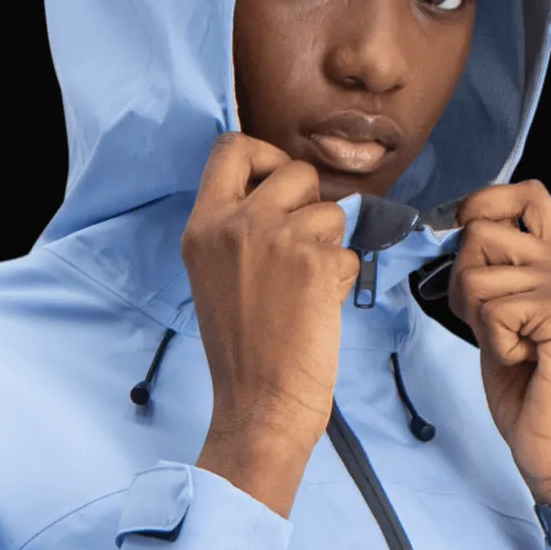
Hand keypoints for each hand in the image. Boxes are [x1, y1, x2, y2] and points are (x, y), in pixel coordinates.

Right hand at [182, 133, 360, 497]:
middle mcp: (235, 224)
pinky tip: (318, 308)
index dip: (264, 156)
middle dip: (311, 203)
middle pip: (294, 170)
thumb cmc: (243, 348)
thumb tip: (288, 191)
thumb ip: (238, 227)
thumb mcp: (215, 273)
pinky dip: (342, 278)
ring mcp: (276, 240)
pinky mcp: (315, 263)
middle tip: (301, 248)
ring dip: (330, 245)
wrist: (259, 402)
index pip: (230, 146)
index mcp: (202, 225)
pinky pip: (348, 250)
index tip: (278, 184)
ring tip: (305, 288)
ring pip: (331, 210)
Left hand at [449, 179, 550, 507]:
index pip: (526, 192)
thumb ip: (490, 271)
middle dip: (463, 281)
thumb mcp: (502, 314)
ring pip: (475, 275)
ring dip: (478, 319)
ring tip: (513, 346)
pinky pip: (490, 309)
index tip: (464, 236)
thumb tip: (453, 233)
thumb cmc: (529, 386)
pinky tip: (523, 360)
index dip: (484, 203)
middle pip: (481, 232)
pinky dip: (494, 342)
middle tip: (491, 324)